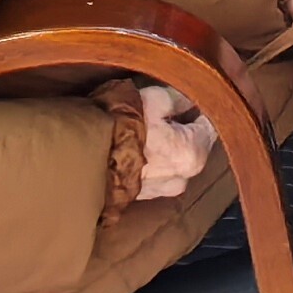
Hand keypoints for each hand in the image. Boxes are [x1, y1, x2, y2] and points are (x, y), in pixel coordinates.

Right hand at [125, 81, 212, 205]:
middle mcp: (183, 178)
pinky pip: (158, 172)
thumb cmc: (122, 127)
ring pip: (176, 159)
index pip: (211, 125)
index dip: (203, 108)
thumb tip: (194, 98)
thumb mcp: (157, 99)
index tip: (195, 96)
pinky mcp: (144, 196)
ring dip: (169, 144)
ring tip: (149, 127)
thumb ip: (182, 98)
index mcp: (193, 154)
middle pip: (194, 144)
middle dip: (185, 127)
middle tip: (168, 110)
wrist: (81, 158)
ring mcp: (162, 191)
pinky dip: (153, 159)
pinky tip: (139, 145)